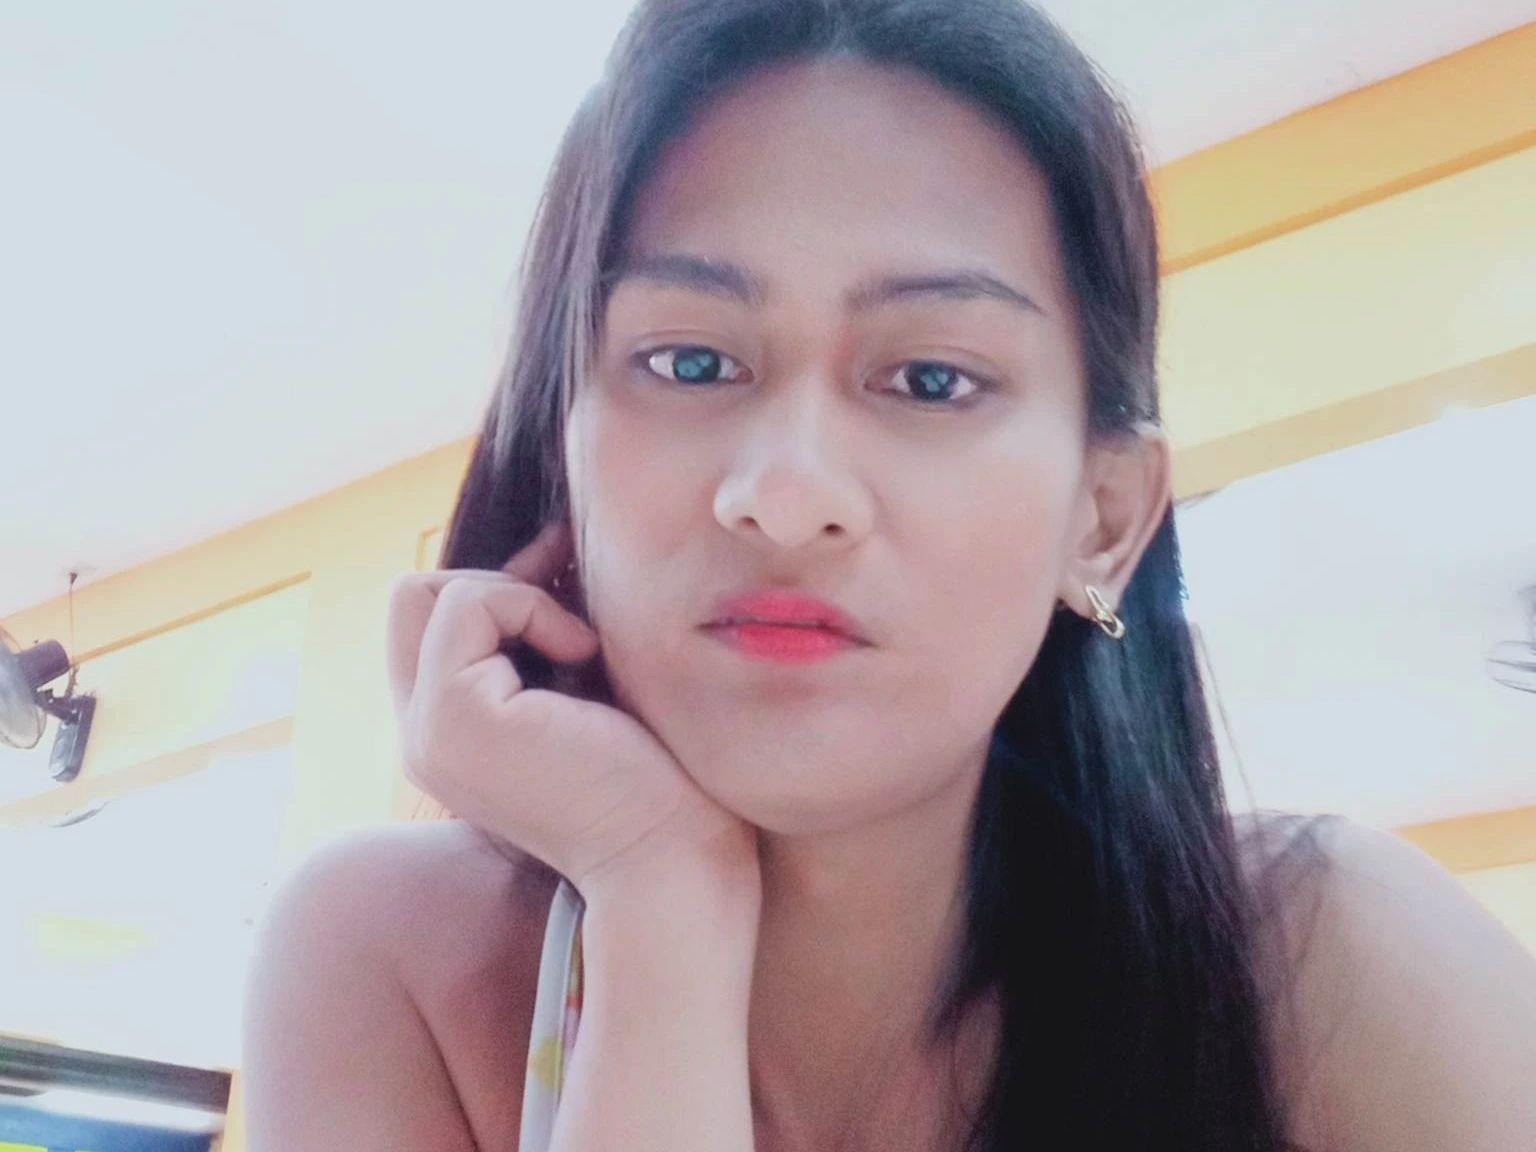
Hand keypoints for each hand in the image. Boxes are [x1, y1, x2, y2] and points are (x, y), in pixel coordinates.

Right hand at [386, 522, 757, 902]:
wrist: (674, 855)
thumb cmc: (654, 776)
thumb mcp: (583, 688)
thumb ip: (543, 636)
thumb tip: (547, 548)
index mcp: (449, 739)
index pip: (426, 625)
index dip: (496, 591)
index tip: (572, 595)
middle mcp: (421, 739)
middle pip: (409, 599)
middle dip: (493, 584)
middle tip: (573, 621)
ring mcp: (428, 732)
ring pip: (428, 592)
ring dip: (518, 596)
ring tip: (582, 653)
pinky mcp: (455, 716)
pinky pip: (468, 602)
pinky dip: (532, 606)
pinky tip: (585, 658)